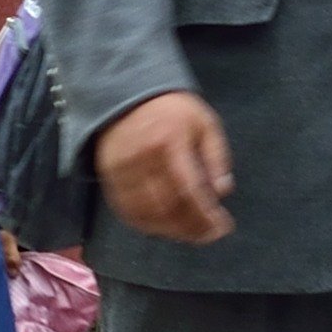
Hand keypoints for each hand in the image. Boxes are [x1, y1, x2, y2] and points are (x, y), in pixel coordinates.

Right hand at [95, 91, 235, 244]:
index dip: (206, 214)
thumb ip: (217, 158)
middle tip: (209, 235)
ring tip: (191, 234)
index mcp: (169, 141)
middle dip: (191, 227)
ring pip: (146, 213)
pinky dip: (146, 225)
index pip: (188, 189)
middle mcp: (142, 158)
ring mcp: (121, 169)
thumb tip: (222, 192)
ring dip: (171, 230)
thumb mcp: (205, 124)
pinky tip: (164, 228)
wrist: (128, 96)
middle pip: (167, 206)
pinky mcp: (108, 176)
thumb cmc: (173, 111)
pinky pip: (126, 210)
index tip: (223, 227)